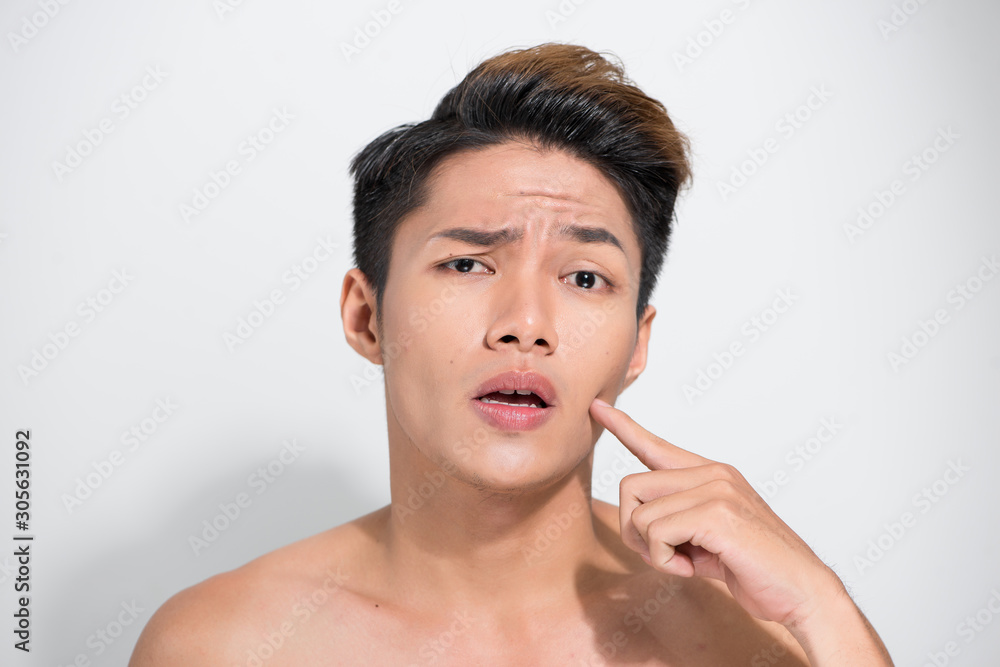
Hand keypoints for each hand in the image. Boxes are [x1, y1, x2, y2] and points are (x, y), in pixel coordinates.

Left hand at [589, 397, 843, 626]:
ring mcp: (716, 490)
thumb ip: (677, 520)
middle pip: (631, 486)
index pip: (656, 445)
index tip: (597, 407)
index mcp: (711, 474)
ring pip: (640, 515)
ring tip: (688, 562)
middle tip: (665, 555)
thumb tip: (637, 520)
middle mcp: (712, 473)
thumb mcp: (707, 538)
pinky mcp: (716, 514)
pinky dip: (666, 561)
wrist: (803, 592)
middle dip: (634, 530)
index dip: (623, 427)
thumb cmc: (755, 568)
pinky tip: (695, 569)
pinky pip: (656, 534)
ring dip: (654, 552)